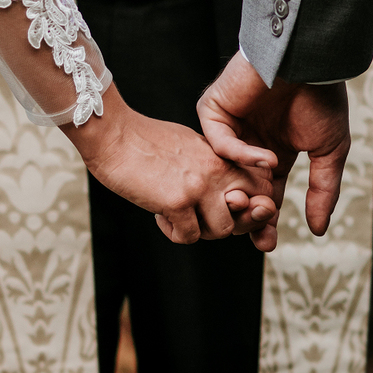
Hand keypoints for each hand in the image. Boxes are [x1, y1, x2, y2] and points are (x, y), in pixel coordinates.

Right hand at [61, 85, 276, 244]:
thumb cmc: (143, 140)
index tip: (225, 207)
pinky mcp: (177, 202)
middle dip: (229, 223)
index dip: (249, 205)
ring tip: (179, 217)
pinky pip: (189, 237)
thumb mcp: (189, 145)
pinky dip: (173, 233)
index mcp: (221, 155)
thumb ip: (209, 164)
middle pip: (248, 213)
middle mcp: (216, 170)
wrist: (113, 135)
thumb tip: (221, 191)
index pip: (260, 187)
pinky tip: (159, 216)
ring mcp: (198, 186)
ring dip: (200, 231)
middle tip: (202, 218)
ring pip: (222, 231)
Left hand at [197, 52, 350, 249]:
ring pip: (222, 171)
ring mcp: (227, 128)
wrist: (311, 62)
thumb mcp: (329, 151)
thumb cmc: (322, 99)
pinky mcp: (213, 111)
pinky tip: (268, 158)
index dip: (264, 220)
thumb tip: (318, 230)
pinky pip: (218, 143)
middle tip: (259, 233)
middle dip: (247, 215)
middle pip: (237, 190)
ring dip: (243, 190)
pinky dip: (242, 156)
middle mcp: (245, 144)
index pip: (262, 196)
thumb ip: (323, 191)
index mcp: (271, 155)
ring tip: (264, 200)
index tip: (268, 243)